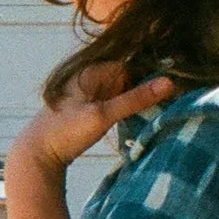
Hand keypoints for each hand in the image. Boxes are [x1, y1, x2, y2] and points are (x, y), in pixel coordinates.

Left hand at [11, 67, 177, 172]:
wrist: (37, 154)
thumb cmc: (64, 132)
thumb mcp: (102, 115)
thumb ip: (135, 99)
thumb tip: (170, 82)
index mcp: (92, 71)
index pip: (133, 64)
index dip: (155, 74)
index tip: (181, 84)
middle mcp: (92, 78)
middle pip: (131, 77)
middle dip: (151, 87)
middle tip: (181, 97)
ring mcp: (92, 93)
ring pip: (126, 91)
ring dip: (143, 99)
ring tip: (170, 106)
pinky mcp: (93, 108)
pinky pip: (119, 103)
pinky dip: (132, 108)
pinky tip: (149, 116)